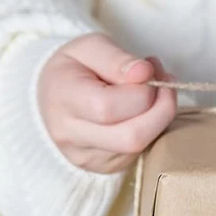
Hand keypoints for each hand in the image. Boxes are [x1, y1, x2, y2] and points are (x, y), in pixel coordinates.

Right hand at [38, 33, 176, 172]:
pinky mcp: (105, 167)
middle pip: (131, 137)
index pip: (109, 107)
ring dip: (159, 119)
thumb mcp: (88, 47)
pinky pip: (139, 153)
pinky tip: (143, 112)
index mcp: (63, 100)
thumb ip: (116, 58)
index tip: (150, 70)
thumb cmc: (72, 69)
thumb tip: (144, 73)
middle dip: (161, 109)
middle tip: (164, 84)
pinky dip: (150, 131)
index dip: (141, 91)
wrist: (50, 98)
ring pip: (139, 147)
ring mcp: (88, 157)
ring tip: (155, 94)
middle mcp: (72, 136)